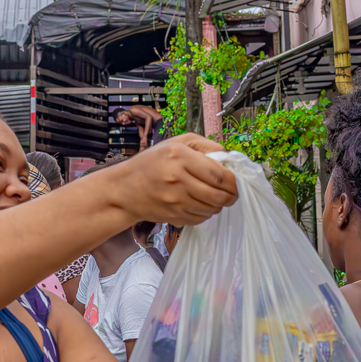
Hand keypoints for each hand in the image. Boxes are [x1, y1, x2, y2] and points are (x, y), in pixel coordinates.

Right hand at [112, 133, 237, 225]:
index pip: (218, 174)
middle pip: (218, 195)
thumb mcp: (175, 143)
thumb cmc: (150, 163)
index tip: (236, 179)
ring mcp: (175, 202)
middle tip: (233, 191)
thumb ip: (203, 144)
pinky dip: (206, 213)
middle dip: (231, 195)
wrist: (124, 190)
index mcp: (179, 157)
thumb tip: (226, 156)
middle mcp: (177, 181)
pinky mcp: (173, 217)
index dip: (233, 180)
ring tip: (216, 196)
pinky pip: (200, 219)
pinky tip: (201, 204)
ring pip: (211, 209)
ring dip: (219, 204)